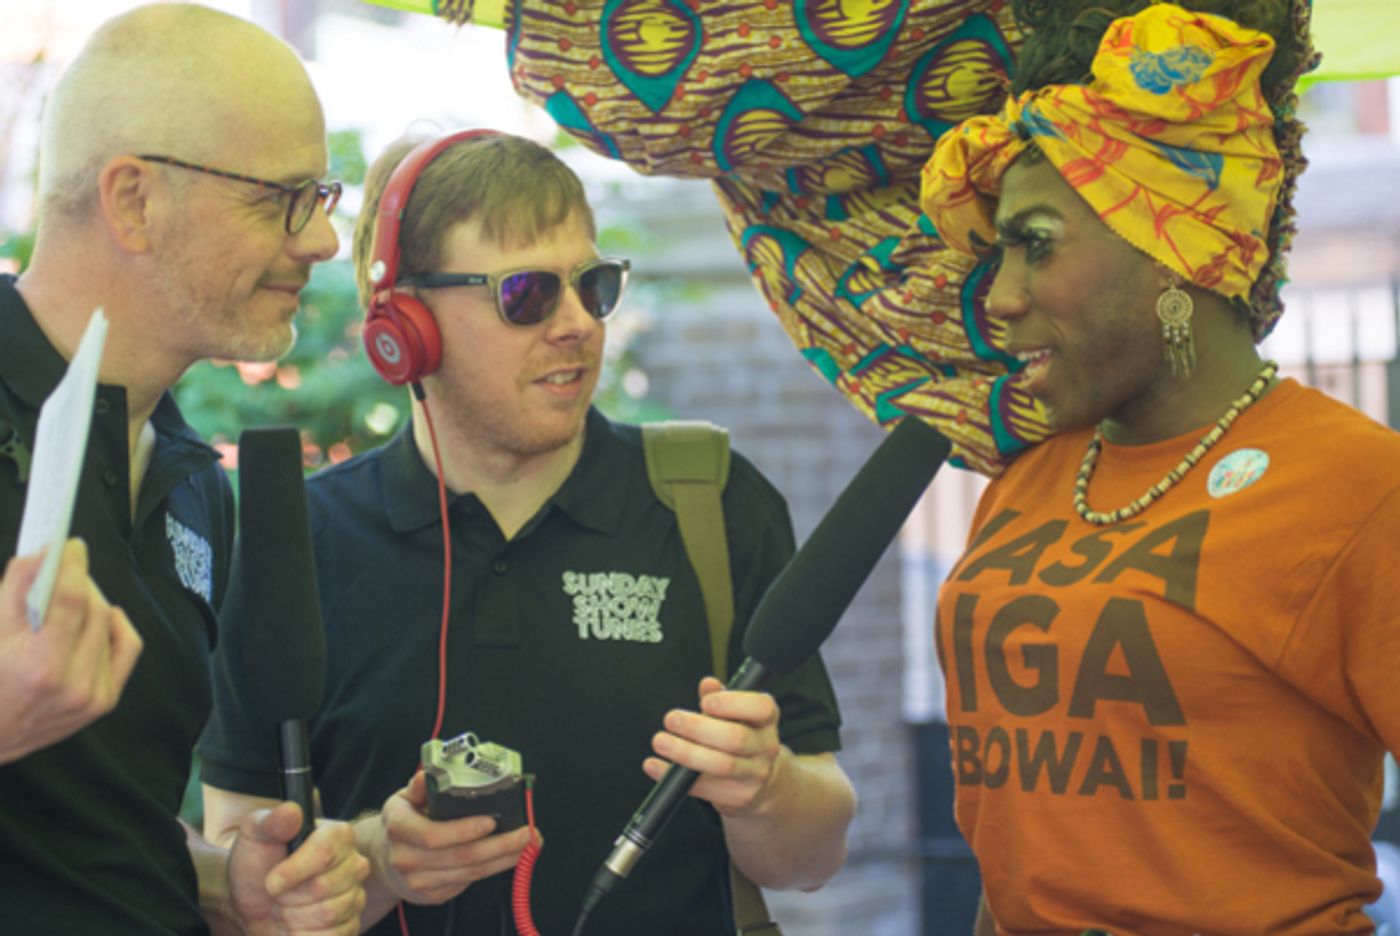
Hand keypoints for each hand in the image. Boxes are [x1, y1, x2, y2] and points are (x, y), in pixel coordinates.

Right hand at [0, 539, 141, 763]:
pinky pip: (126, 648)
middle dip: (79, 582)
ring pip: (107, 625)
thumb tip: (43, 553)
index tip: (70, 545)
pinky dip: (115, 626)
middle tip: (64, 567)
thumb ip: (16, 590)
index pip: (70, 602)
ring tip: (71, 595)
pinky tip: (102, 615)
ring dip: (91, 602)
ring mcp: (93, 696)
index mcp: (40, 668)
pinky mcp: (104, 701)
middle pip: (92, 610)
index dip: (72, 567)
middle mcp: (74, 685)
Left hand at [227, 802, 367, 934]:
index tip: (271, 881)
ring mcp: (355, 896)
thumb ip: (272, 822)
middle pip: (325, 888)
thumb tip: (291, 811)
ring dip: (293, 918)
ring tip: (284, 909)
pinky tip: (295, 926)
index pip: (325, 853)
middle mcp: (353, 863)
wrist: (249, 904)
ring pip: (328, 915)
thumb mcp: (254, 837)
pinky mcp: (350, 926)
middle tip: (277, 894)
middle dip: (289, 898)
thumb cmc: (255, 866)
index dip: (293, 872)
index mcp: (337, 835)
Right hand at [361, 771, 534, 905]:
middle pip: (460, 857)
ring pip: (469, 873)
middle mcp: (406, 858)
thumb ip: (420, 786)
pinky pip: (467, 883)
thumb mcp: (404, 798)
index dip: (464, 830)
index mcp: (399, 827)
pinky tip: (509, 857)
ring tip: (527, 844)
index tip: (491, 820)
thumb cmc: (403, 821)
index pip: (433, 835)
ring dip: (504, 859)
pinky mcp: (432, 895)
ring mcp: (418, 881)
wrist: (384, 857)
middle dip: (499, 845)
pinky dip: (492, 869)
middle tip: (526, 833)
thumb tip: (428, 773)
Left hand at [644, 676, 786, 815]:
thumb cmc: (742, 736)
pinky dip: (673, 776)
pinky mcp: (738, 797)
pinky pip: (702, 788)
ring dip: (685, 753)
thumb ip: (720, 697)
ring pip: (721, 765)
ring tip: (661, 741)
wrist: (759, 780)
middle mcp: (766, 747)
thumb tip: (708, 684)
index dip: (732, 704)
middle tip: (672, 719)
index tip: (704, 703)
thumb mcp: (736, 713)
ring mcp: (755, 774)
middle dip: (699, 728)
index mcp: (767, 719)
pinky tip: (655, 765)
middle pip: (735, 738)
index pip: (760, 708)